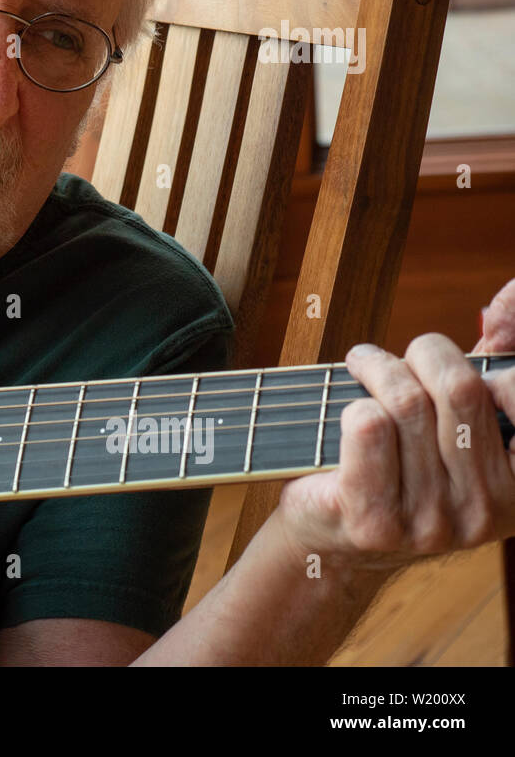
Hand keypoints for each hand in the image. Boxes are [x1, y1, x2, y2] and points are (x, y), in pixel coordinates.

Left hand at [277, 278, 514, 572]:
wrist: (331, 535)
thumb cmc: (398, 460)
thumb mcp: (453, 416)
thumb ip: (491, 359)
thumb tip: (511, 293)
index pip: (513, 393)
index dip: (479, 365)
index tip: (446, 369)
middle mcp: (486, 513)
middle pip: (457, 389)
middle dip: (421, 353)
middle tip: (396, 356)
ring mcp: (432, 526)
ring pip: (406, 403)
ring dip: (376, 368)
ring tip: (363, 366)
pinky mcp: (375, 524)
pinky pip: (367, 427)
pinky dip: (353, 401)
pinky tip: (348, 408)